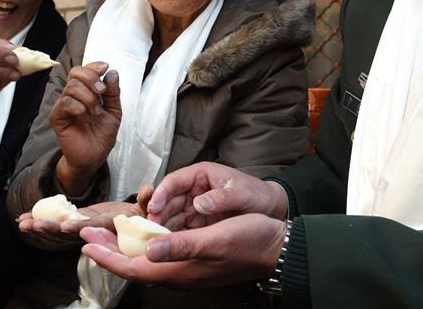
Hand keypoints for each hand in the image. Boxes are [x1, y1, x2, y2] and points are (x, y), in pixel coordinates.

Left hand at [16, 184, 152, 245]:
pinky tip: (24, 218)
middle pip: (68, 233)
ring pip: (58, 232)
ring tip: (22, 223)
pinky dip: (40, 220)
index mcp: (106, 226)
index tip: (66, 226)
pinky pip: (56, 224)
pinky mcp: (76, 222)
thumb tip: (150, 187)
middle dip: (50, 229)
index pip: (92, 228)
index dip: (79, 227)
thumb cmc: (141, 217)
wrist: (135, 224)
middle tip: (33, 225)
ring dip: (40, 227)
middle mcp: (91, 231)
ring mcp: (82, 228)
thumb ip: (146, 199)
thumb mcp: (146, 208)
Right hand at [52, 62, 121, 194]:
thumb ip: (113, 93)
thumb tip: (112, 72)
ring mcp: (64, 106)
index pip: (84, 70)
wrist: (95, 157)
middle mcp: (73, 95)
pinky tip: (85, 117)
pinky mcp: (57, 118)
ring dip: (89, 98)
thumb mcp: (114, 111)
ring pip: (71, 87)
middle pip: (75, 73)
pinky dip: (79, 108)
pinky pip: (65, 103)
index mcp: (86, 91)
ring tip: (96, 112)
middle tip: (102, 92)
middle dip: (91, 79)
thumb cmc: (102, 135)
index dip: (93, 66)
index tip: (105, 68)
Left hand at [80, 214, 285, 288]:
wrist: (278, 248)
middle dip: (109, 251)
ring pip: (147, 261)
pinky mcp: (196, 260)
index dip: (107, 256)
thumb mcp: (216, 239)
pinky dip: (145, 244)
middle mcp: (180, 273)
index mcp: (181, 270)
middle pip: (135, 265)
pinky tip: (144, 232)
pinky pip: (162, 256)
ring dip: (125, 248)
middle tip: (88, 236)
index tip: (85, 245)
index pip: (133, 267)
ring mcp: (188, 268)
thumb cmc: (250, 240)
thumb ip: (182, 245)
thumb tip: (149, 249)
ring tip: (108, 234)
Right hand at [145, 162, 287, 229]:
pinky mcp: (198, 223)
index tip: (154, 207)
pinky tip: (167, 247)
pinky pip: (180, 228)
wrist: (272, 211)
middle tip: (150, 229)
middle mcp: (194, 190)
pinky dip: (172, 236)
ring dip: (162, 227)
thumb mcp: (242, 194)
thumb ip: (222, 197)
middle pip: (168, 200)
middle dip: (157, 214)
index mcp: (201, 175)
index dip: (161, 193)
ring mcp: (194, 207)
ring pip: (171, 216)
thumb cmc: (257, 195)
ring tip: (154, 241)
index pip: (174, 181)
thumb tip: (200, 203)